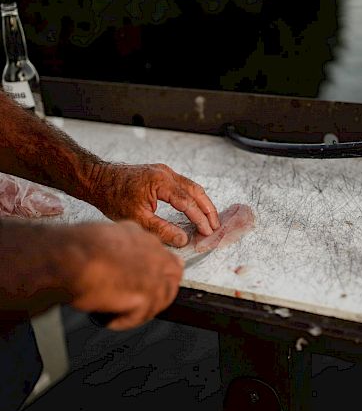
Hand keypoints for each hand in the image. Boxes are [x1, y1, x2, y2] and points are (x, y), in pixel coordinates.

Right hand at [68, 220, 183, 329]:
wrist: (67, 257)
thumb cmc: (73, 248)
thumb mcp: (102, 236)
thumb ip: (117, 247)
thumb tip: (117, 262)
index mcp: (140, 235)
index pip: (163, 255)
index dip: (157, 273)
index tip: (147, 283)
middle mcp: (152, 251)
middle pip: (173, 276)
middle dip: (160, 291)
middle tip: (138, 305)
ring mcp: (154, 272)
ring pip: (162, 298)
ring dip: (141, 310)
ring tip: (118, 314)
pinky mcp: (147, 292)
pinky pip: (141, 315)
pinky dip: (123, 321)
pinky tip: (108, 318)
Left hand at [86, 163, 219, 246]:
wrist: (98, 179)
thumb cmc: (112, 196)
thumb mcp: (136, 218)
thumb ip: (162, 229)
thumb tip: (183, 239)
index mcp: (161, 182)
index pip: (187, 203)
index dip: (199, 218)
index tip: (207, 232)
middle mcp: (166, 173)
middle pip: (196, 191)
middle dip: (208, 209)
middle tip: (215, 226)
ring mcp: (164, 171)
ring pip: (191, 186)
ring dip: (202, 202)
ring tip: (209, 219)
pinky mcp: (161, 173)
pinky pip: (183, 184)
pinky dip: (192, 197)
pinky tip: (194, 207)